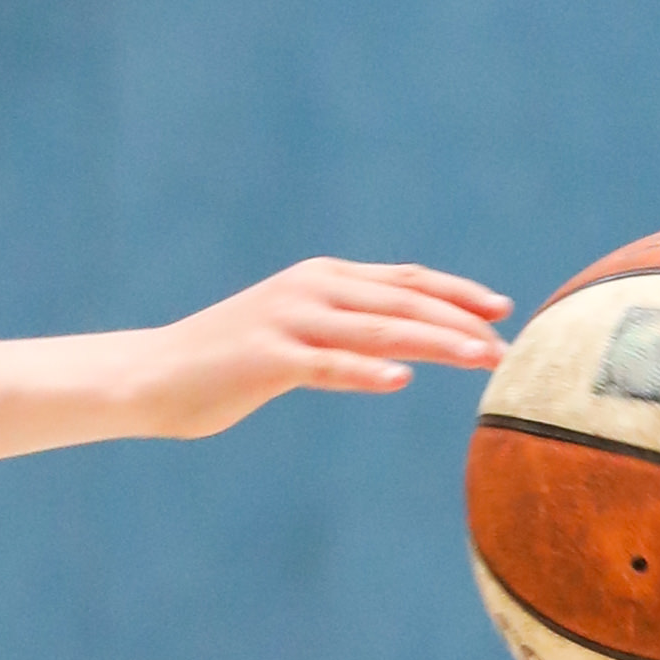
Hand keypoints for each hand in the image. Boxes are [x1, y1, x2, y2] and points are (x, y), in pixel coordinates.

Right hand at [140, 258, 507, 439]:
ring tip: (480, 359)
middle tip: (509, 349)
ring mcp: (289, 321)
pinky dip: (364, 372)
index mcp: (323, 278)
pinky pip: (327, 365)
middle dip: (463, 324)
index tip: (503, 312)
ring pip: (379, 330)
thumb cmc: (226, 363)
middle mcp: (312, 289)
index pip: (407, 281)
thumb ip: (344, 334)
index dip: (458, 294)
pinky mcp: (266, 358)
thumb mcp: (295, 336)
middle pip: (405, 303)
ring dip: (436, 343)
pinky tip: (399, 382)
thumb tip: (399, 355)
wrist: (150, 375)